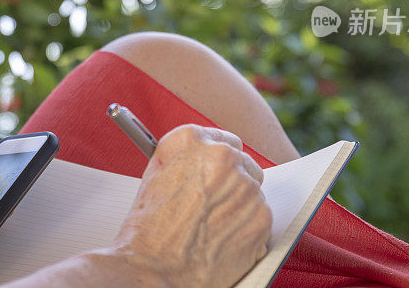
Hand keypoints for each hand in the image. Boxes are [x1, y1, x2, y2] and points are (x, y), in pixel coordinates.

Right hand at [112, 125, 271, 287]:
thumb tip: (201, 155)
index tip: (215, 169)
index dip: (216, 158)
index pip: (220, 138)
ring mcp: (246, 188)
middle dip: (231, 180)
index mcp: (193, 141)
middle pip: (242, 161)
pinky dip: (247, 228)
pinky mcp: (261, 219)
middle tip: (213, 201)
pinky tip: (222, 239)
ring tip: (211, 226)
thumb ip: (182, 158)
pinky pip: (261, 217)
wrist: (153, 271)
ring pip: (252, 190)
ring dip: (239, 204)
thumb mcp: (154, 176)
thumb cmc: (147, 229)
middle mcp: (223, 157)